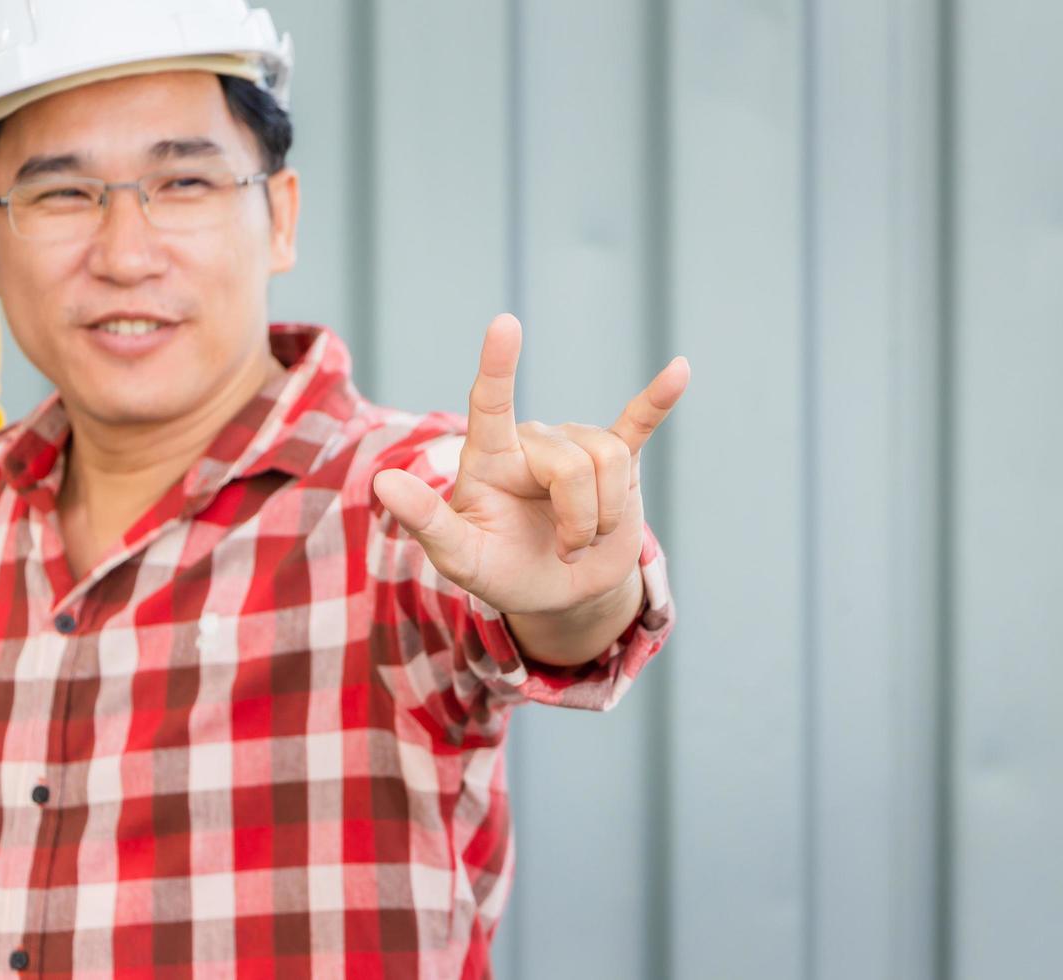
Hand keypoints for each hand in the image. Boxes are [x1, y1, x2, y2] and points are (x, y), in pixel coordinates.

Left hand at [372, 314, 688, 622]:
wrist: (557, 592)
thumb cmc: (500, 569)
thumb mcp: (460, 558)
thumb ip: (424, 521)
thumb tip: (382, 482)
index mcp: (491, 458)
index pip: (491, 404)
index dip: (499, 366)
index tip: (505, 324)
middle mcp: (535, 442)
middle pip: (574, 465)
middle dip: (580, 522)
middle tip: (566, 551)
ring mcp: (578, 448)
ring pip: (611, 464)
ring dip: (606, 519)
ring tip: (586, 540)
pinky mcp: (619, 461)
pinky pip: (639, 424)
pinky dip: (660, 399)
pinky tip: (680, 371)